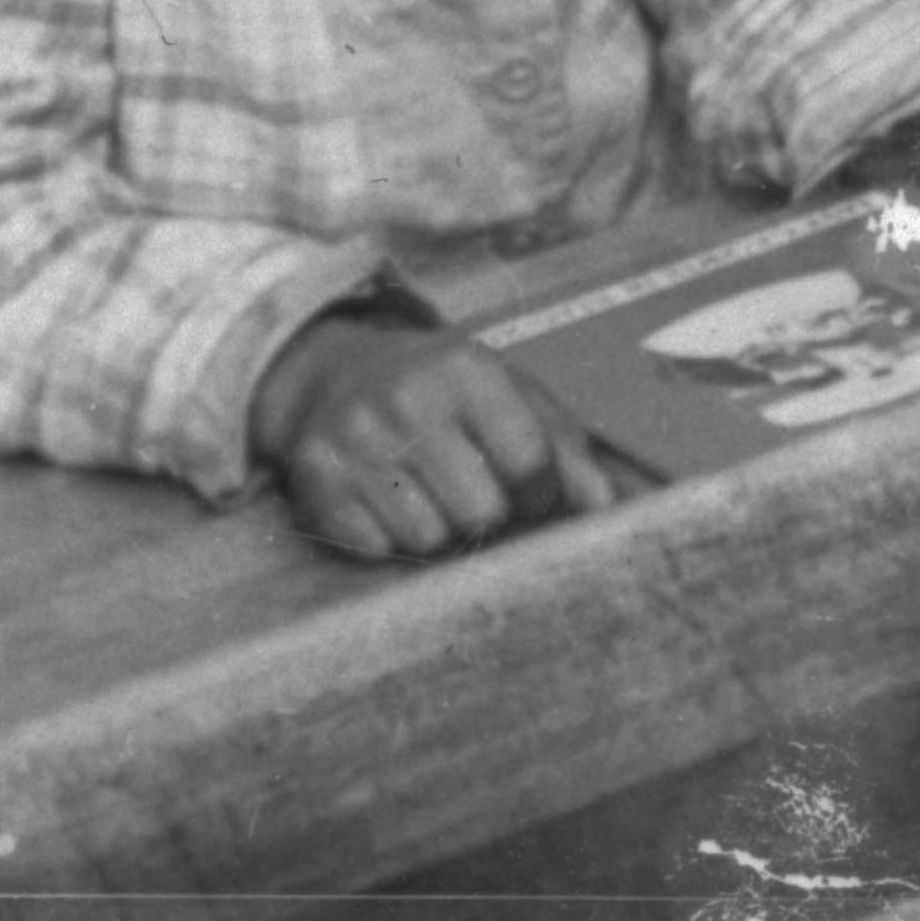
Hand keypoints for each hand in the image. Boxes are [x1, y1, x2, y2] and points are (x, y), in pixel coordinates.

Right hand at [256, 309, 586, 565]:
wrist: (338, 372)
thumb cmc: (445, 390)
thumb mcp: (511, 393)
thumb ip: (563, 446)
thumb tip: (603, 506)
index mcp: (468, 371)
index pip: (529, 462)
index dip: (542, 494)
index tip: (535, 493)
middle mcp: (407, 400)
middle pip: (479, 512)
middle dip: (488, 515)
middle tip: (475, 492)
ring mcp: (355, 440)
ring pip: (426, 539)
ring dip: (438, 529)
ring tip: (429, 492)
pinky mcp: (316, 479)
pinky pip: (374, 549)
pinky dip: (388, 538)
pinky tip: (387, 501)